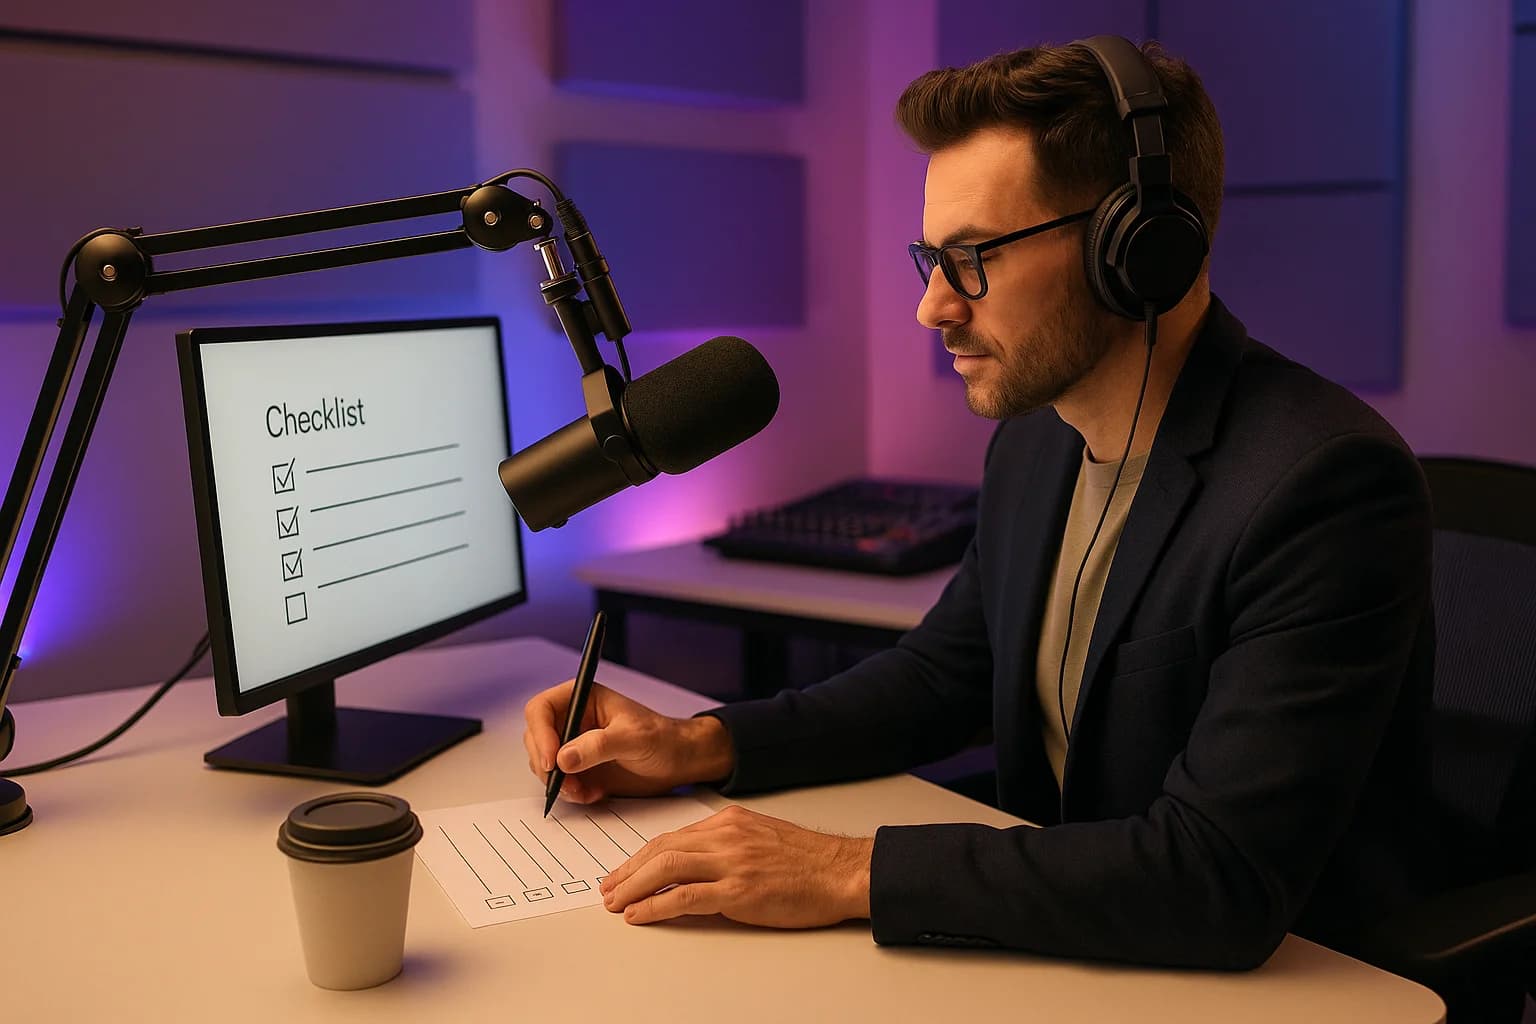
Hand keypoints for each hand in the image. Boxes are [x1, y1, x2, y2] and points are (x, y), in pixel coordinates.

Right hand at [522, 680, 733, 802]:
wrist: (678, 761)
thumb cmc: (662, 738)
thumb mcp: (634, 738)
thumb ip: (599, 746)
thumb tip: (563, 758)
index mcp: (582, 699)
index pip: (541, 709)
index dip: (540, 734)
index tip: (551, 760)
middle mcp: (573, 720)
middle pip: (535, 739)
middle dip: (546, 765)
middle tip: (565, 783)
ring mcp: (574, 745)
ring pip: (543, 764)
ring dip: (558, 783)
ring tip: (585, 791)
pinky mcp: (580, 769)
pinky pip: (559, 783)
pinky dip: (571, 793)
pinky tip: (594, 794)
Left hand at [598, 804, 873, 928]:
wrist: (841, 872)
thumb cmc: (808, 861)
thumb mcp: (760, 838)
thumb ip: (726, 846)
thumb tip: (692, 866)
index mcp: (729, 820)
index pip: (672, 836)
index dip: (641, 856)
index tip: (623, 871)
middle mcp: (726, 835)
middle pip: (662, 849)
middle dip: (628, 871)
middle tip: (607, 889)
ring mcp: (732, 862)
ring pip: (667, 868)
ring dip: (634, 887)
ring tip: (615, 904)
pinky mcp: (740, 891)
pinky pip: (686, 898)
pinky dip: (656, 906)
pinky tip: (640, 915)